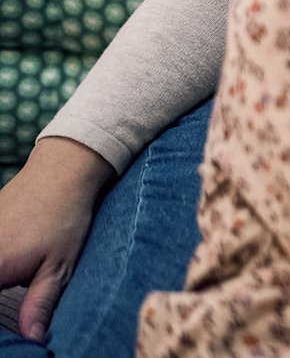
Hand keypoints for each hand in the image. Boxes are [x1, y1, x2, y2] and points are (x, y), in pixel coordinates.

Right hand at [0, 137, 114, 339]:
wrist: (61, 170)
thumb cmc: (64, 217)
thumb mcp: (59, 267)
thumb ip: (40, 304)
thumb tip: (31, 338)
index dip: (1, 323)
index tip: (14, 320)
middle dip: (4, 292)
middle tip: (21, 285)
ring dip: (2, 278)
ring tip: (20, 270)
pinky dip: (1, 261)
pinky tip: (15, 257)